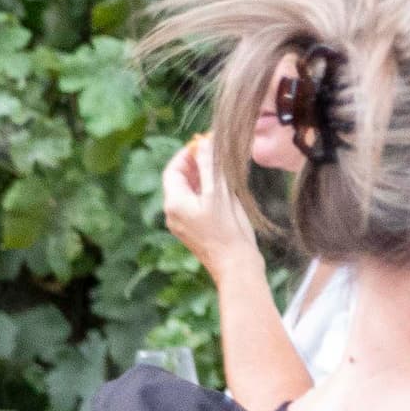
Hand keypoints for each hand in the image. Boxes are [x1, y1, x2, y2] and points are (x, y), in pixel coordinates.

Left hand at [160, 135, 262, 275]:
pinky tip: (223, 191)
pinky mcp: (194, 232)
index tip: (203, 144)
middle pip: (179, 181)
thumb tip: (203, 143)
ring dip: (202, 178)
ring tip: (221, 169)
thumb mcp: (219, 194)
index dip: (186, 154)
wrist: (236, 267)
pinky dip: (205, 193)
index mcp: (174, 203)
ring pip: (188, 193)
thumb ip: (210, 166)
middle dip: (195, 165)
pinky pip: (195, 206)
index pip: (173, 170)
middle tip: (213, 153)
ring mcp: (182, 225)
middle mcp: (173, 214)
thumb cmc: (229, 231)